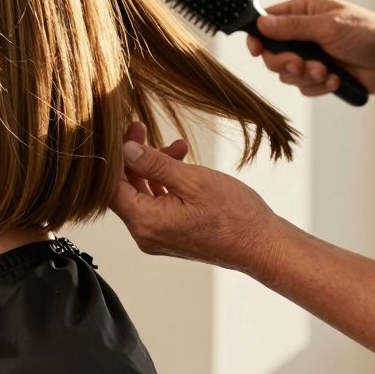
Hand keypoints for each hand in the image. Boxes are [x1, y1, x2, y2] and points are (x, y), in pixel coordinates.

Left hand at [110, 123, 282, 275]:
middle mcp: (144, 233)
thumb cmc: (234, 215)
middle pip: (123, 189)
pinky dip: (164, 181)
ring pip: (141, 193)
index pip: (110, 187)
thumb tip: (125, 149)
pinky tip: (181, 161)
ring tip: (176, 144)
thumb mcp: (193, 181)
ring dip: (152, 166)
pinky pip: (156, 202)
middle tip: (140, 128)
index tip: (121, 132)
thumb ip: (154, 165)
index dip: (113, 157)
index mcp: (145, 222)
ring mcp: (156, 235)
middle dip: (132, 157)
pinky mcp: (169, 233)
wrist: (263, 246)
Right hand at [246, 0, 374, 97]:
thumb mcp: (328, 26)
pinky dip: (317, 86)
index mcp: (304, 11)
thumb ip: (292, 27)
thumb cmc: (369, 35)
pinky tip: (336, 80)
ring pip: (285, 72)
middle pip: (272, 51)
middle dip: (285, 62)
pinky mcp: (319, 75)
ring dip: (304, 75)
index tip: (256, 50)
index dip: (257, 37)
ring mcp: (311, 55)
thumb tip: (261, 23)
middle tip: (301, 65)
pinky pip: (302, 86)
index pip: (267, 21)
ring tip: (327, 72)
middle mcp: (303, 32)